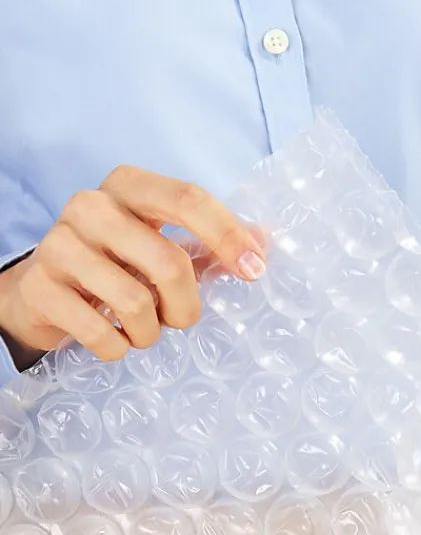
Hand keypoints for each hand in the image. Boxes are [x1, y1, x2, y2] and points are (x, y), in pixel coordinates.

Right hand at [0, 166, 265, 368]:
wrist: (43, 292)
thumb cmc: (118, 265)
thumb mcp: (162, 244)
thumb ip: (211, 244)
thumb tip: (266, 238)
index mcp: (130, 186)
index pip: (188, 198)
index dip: (228, 236)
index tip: (256, 271)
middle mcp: (91, 206)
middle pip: (169, 262)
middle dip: (187, 307)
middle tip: (180, 319)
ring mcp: (59, 244)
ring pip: (135, 303)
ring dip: (151, 332)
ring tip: (142, 328)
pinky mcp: (40, 288)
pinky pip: (103, 334)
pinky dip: (119, 348)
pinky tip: (114, 338)